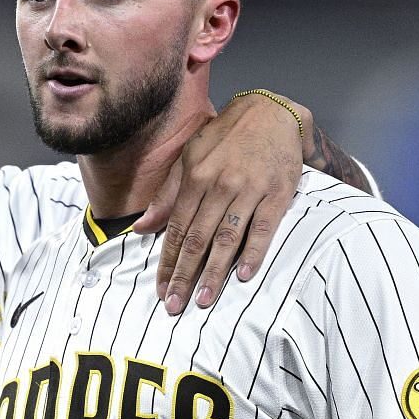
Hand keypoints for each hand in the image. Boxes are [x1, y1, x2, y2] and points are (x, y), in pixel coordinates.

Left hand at [135, 91, 311, 313]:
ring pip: (227, 238)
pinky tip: (243, 275)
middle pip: (198, 239)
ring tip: (203, 300)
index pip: (177, 229)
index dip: (167, 261)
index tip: (160, 289)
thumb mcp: (189, 157)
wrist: (271, 112)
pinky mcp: (278, 194)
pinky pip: (264, 229)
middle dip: (184, 275)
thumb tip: (141, 228)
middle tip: (174, 306)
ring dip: (214, 272)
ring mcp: (250, 190)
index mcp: (195, 178)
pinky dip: (253, 253)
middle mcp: (220, 185)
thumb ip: (167, 195)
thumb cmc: (225, 138)